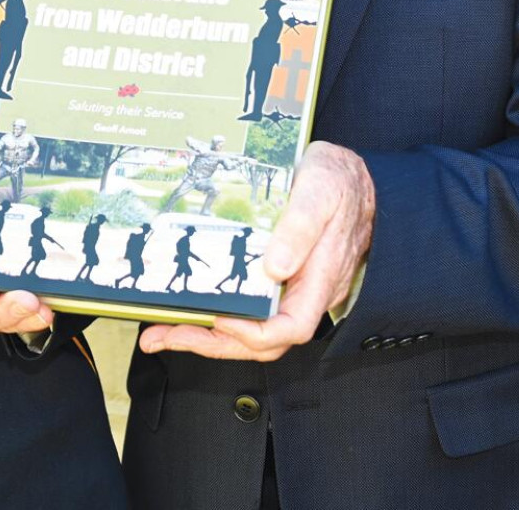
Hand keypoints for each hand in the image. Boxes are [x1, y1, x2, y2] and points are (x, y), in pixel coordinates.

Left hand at [138, 141, 373, 362]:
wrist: (355, 176)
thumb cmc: (342, 181)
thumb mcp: (321, 191)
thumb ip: (300, 228)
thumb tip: (274, 269)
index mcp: (321, 278)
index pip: (291, 327)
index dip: (254, 333)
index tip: (221, 318)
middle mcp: (306, 291)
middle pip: (262, 340)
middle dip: (211, 343)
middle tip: (164, 336)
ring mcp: (293, 287)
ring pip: (251, 327)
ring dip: (206, 334)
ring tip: (163, 330)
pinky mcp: (280, 277)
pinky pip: (250, 307)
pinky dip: (217, 310)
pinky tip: (191, 304)